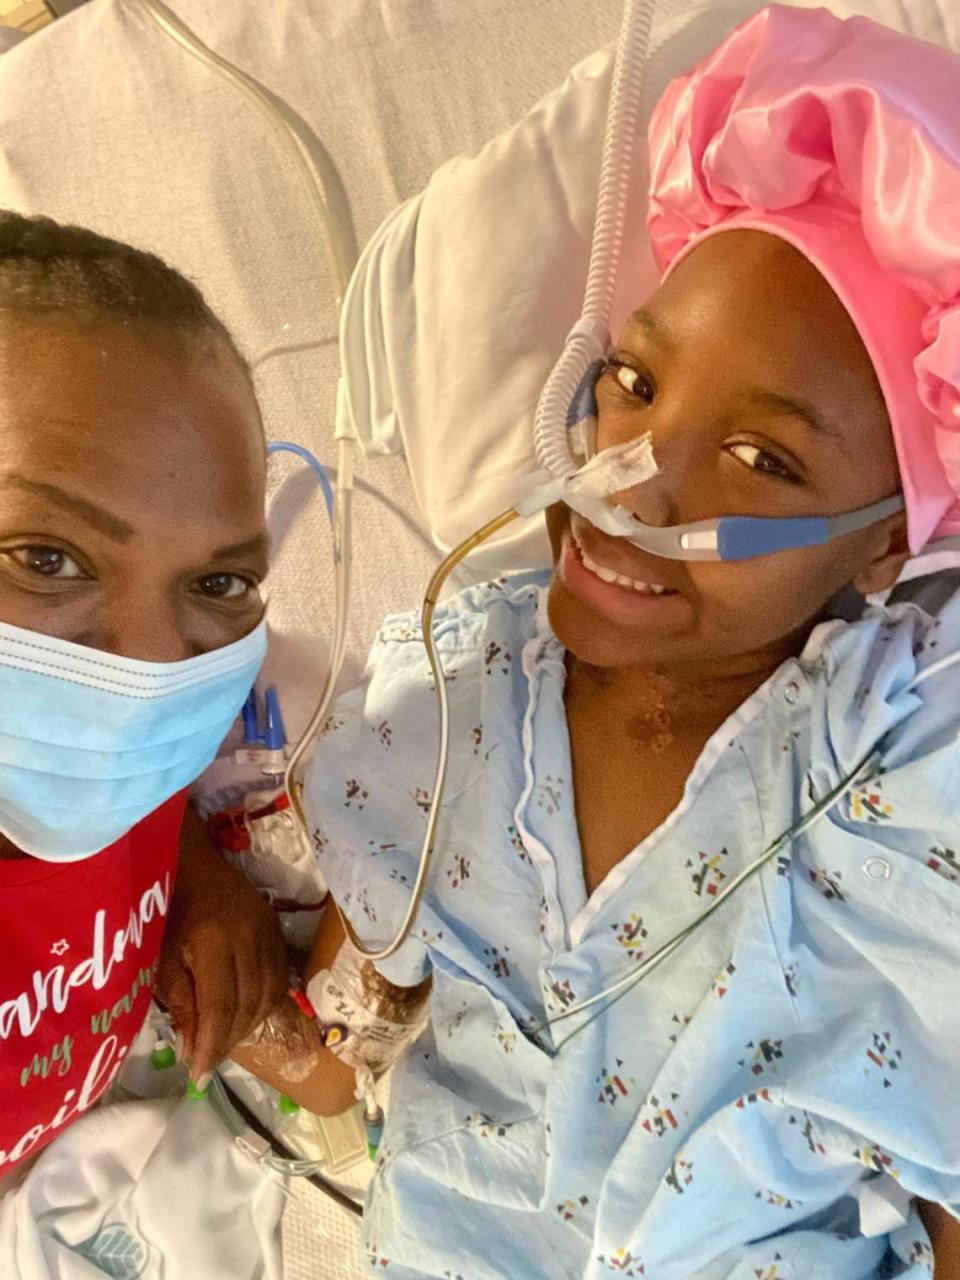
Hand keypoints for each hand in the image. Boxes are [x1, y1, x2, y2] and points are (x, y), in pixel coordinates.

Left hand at [156, 807, 287, 1081]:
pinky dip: (262, 1006)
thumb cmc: (168, 907)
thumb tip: (192, 1051)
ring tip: (222, 1044)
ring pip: (268, 996)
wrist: (193, 858)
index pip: (220, 1006)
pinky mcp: (277, 932)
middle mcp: (250, 938)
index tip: (198, 1076)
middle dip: (227, 1041)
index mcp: (216, 941)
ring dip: (246, 1027)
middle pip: (248, 1005)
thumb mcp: (163, 957)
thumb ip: (181, 1002)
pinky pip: (278, 980)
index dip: (211, 1045)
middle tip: (206, 1064)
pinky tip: (244, 1018)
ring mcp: (269, 934)